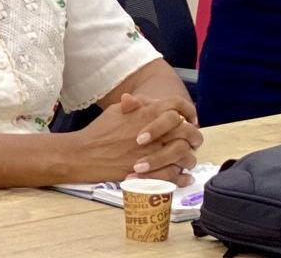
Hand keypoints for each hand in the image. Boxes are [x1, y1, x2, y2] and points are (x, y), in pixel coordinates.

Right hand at [66, 94, 200, 185]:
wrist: (85, 155)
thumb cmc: (99, 132)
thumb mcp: (116, 111)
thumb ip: (136, 106)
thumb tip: (148, 102)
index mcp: (147, 114)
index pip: (177, 105)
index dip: (187, 110)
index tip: (189, 118)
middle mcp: (155, 132)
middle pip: (188, 132)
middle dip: (194, 137)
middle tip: (193, 141)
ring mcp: (155, 153)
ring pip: (186, 156)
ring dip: (189, 158)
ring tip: (187, 161)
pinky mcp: (151, 172)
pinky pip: (176, 176)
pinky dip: (183, 178)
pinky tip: (185, 177)